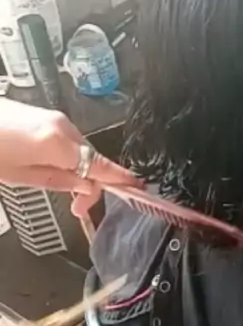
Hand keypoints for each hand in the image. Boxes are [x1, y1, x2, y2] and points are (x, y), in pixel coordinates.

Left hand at [0, 100, 140, 215]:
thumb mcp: (20, 177)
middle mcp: (62, 126)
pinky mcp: (43, 116)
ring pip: (80, 151)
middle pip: (93, 160)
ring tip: (58, 190)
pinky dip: (67, 158)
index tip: (140, 189)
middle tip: (76, 209)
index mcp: (59, 143)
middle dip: (91, 184)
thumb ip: (58, 181)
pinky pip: (67, 141)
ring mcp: (53, 118)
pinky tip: (50, 170)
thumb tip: (84, 188)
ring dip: (78, 172)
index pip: (102, 166)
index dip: (122, 180)